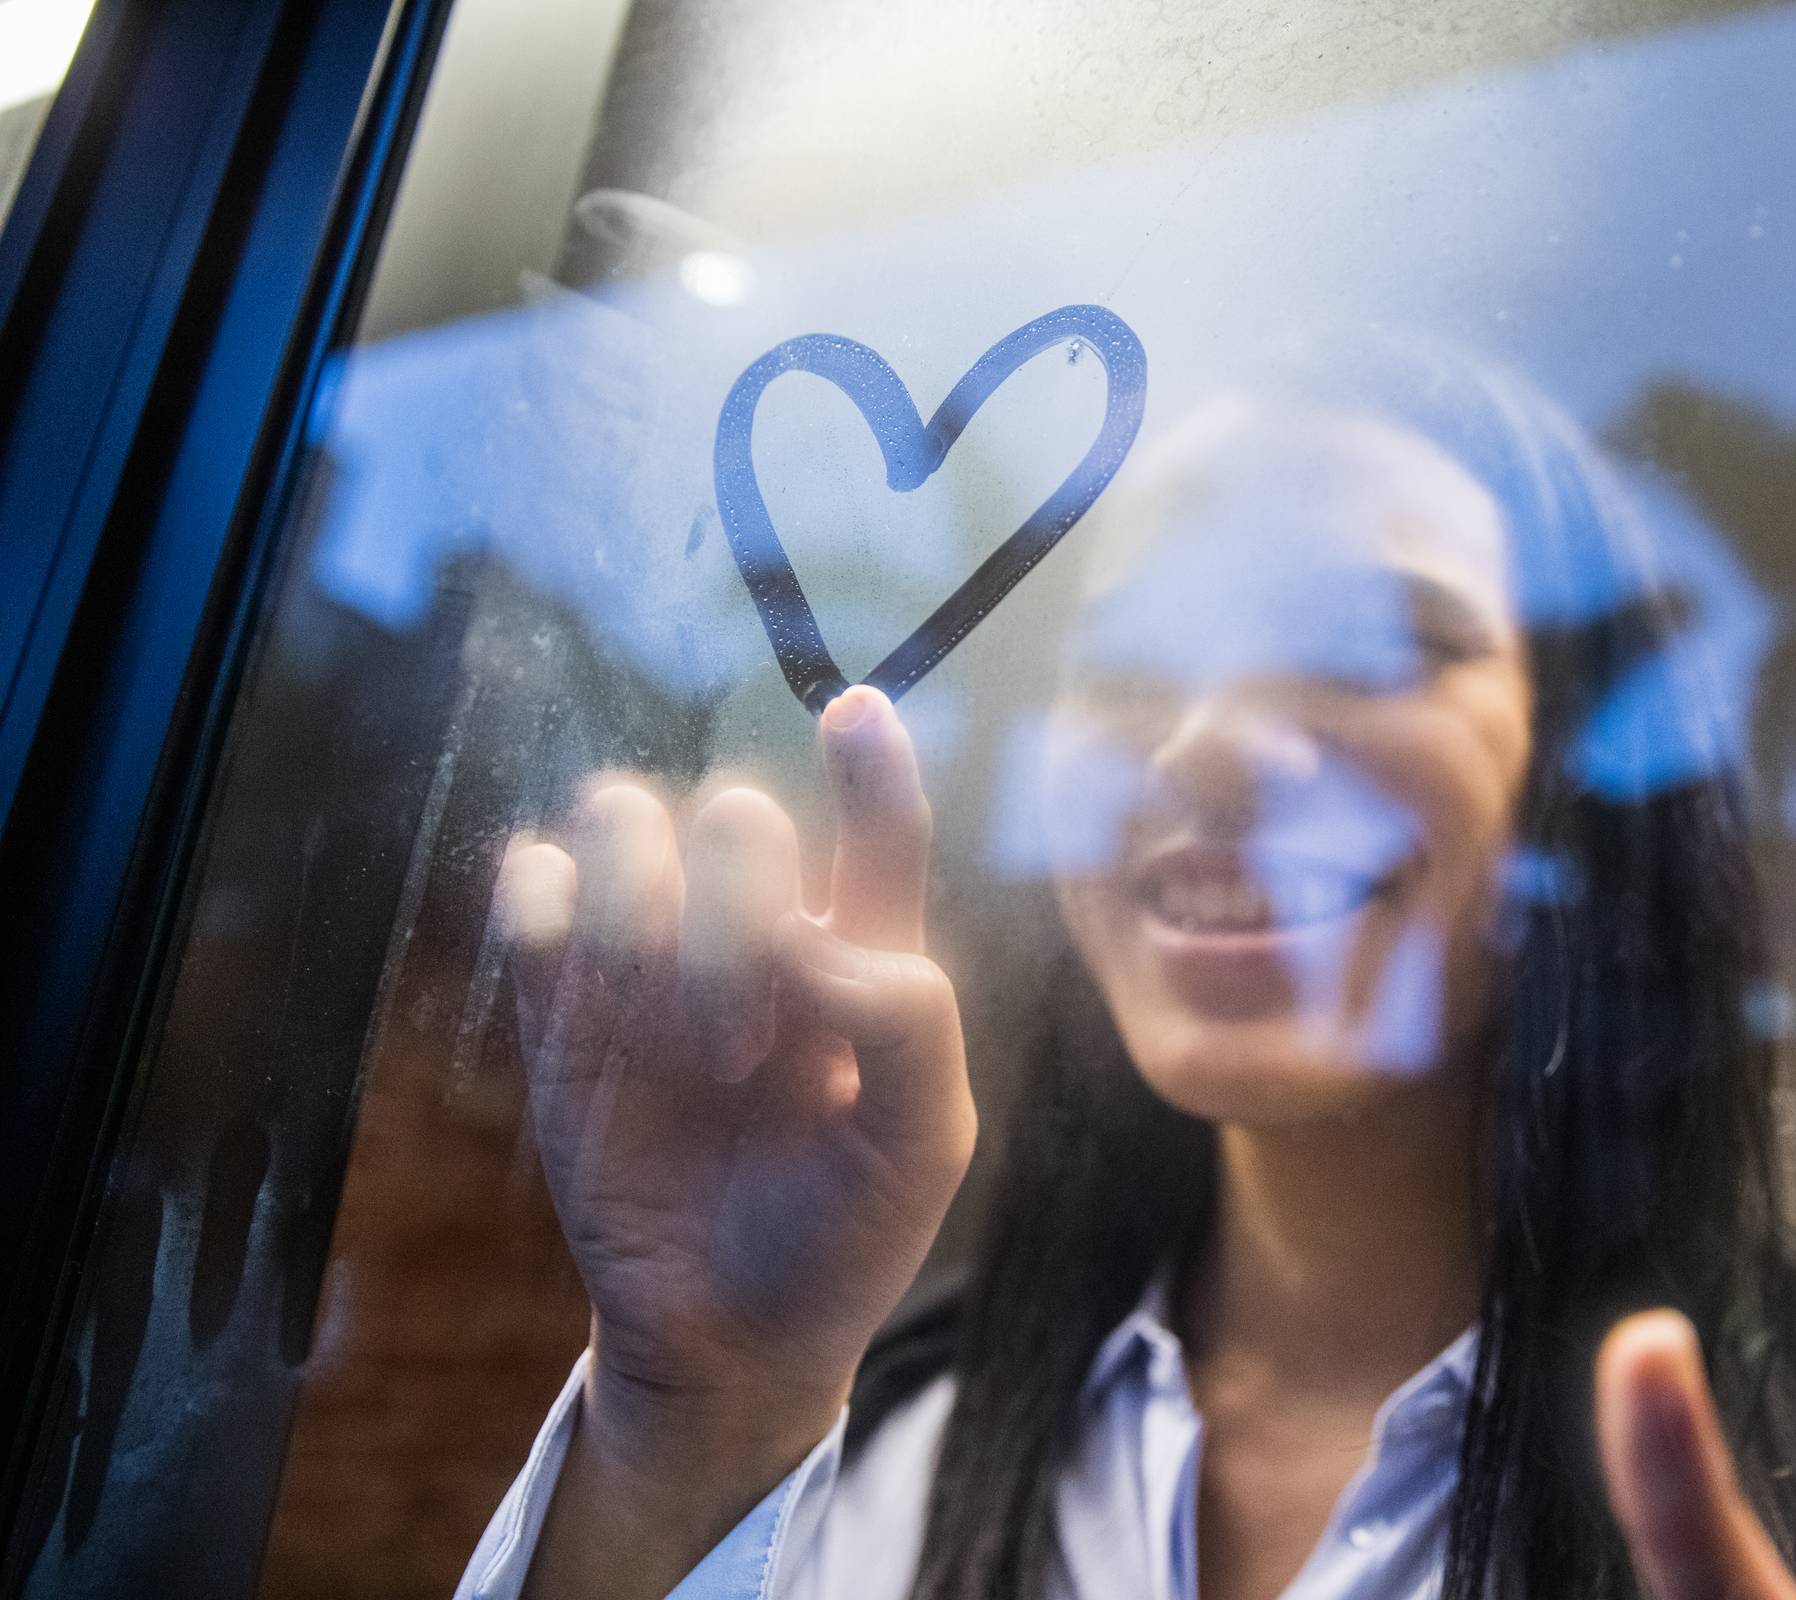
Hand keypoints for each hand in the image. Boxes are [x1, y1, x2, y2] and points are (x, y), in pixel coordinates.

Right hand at [495, 686, 973, 1468]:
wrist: (730, 1337)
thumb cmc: (843, 1237)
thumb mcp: (925, 1148)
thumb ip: (911, 1023)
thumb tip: (815, 942)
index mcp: (861, 956)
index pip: (876, 829)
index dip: (870, 764)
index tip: (853, 714)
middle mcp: (757, 935)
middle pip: (734, 813)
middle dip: (736, 914)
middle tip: (747, 1052)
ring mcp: (650, 961)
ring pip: (622, 815)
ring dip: (640, 903)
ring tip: (665, 1030)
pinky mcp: (559, 1001)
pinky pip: (529, 881)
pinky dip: (542, 900)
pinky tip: (577, 979)